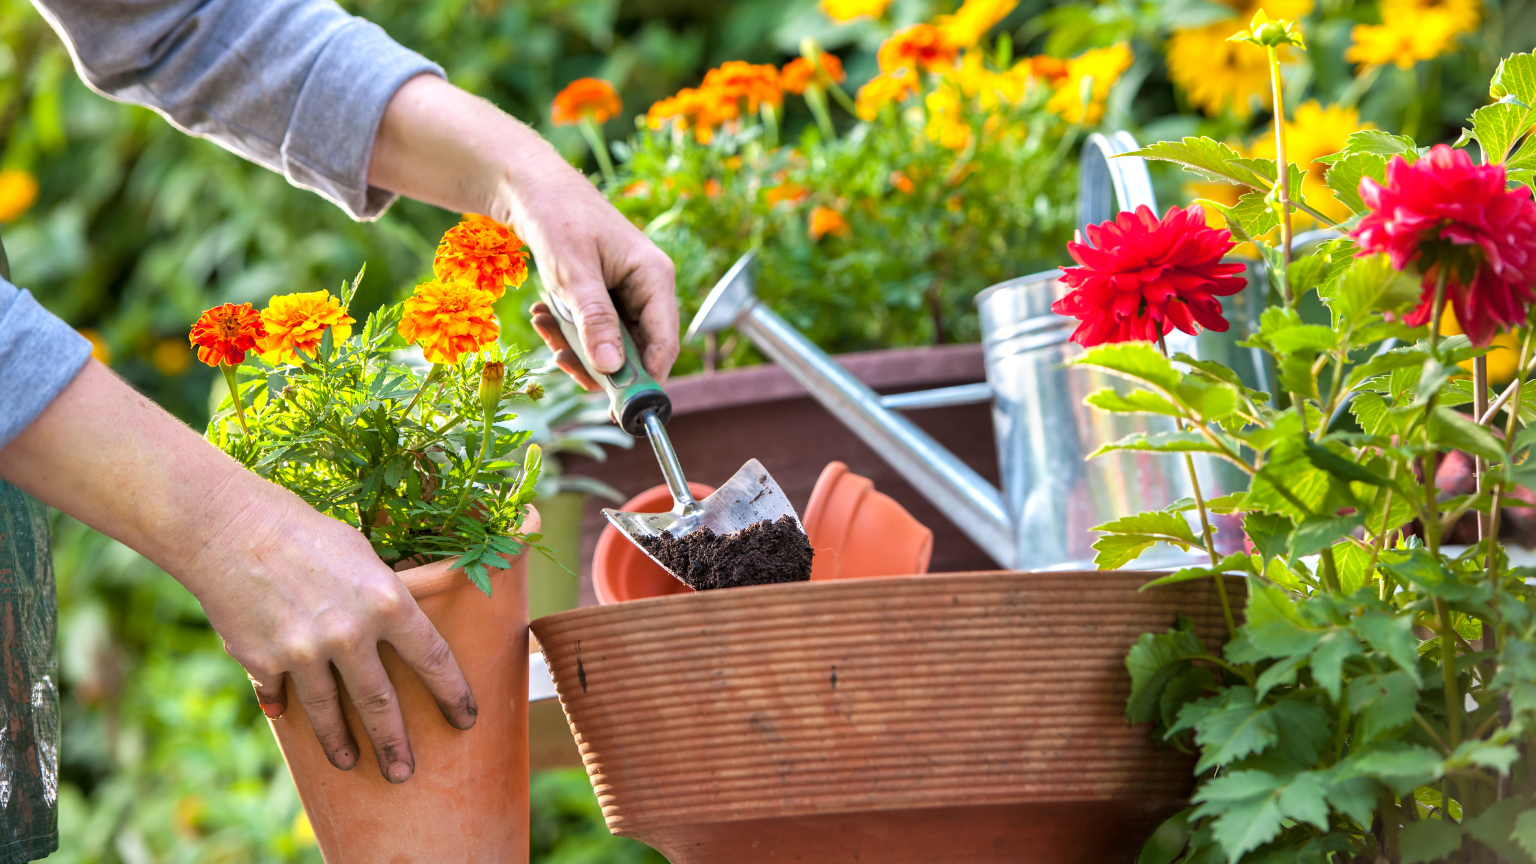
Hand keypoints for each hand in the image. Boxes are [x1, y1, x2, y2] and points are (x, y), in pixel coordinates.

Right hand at [188, 491, 475, 781]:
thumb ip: (382, 595)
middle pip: (381, 704)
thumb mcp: (362, 554)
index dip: (453, 693)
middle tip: (404, 772)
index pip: (433, 659)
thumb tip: (398, 625)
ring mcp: (305, 653)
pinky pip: (280, 695)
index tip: (465, 718)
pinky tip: (286, 718)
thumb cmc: (304, 531)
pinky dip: (283, 707)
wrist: (231, 529)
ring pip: (329, 714)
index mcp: (387, 602)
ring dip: (341, 744)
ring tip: (351, 762)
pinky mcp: (265, 662)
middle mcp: (351, 634)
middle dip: (396, 744)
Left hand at [368, 75, 679, 388]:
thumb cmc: (557, 218)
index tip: (616, 407)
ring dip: (576, 345)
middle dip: (598, 361)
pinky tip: (545, 315)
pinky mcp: (607, 294)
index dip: (644, 378)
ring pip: (611, 343)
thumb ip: (595, 321)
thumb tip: (613, 368)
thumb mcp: (573, 274)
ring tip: (545, 326)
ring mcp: (628, 292)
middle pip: (637, 349)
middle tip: (560, 361)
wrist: (531, 186)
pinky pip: (594, 328)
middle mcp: (648, 287)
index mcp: (655, 277)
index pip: (664, 343)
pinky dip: (568, 330)